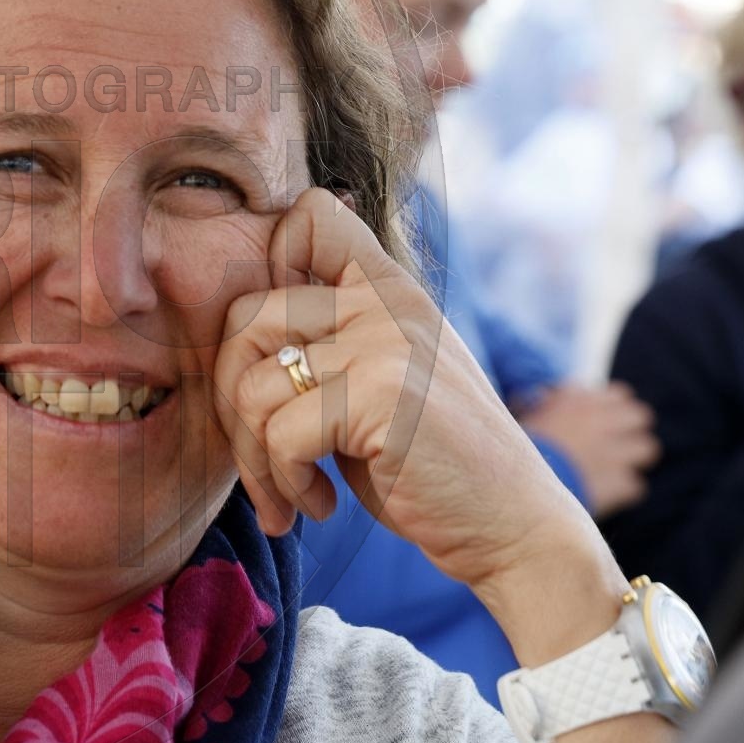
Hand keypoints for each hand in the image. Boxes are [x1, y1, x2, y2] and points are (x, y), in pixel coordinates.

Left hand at [213, 188, 597, 596]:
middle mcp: (388, 300)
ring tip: (291, 492)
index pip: (309, 215)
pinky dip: (285, 482)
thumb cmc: (427, 462)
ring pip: (250, 386)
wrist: (511, 527)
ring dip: (256, 460)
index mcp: (388, 287)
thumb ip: (328, 339)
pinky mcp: (382, 394)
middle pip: (244, 317)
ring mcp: (387, 342)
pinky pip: (279, 434)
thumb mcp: (379, 379)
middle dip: (232, 403)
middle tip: (262, 459)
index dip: (267, 274)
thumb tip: (233, 321)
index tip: (280, 353)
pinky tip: (320, 502)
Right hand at [516, 383, 657, 517]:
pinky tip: (604, 492)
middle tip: (614, 443)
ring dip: (632, 457)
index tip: (602, 420)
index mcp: (578, 400)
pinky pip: (633, 485)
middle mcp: (599, 420)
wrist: (510, 481)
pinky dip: (620, 489)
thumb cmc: (509, 447)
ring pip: (647, 448)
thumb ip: (548, 404)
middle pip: (640, 416)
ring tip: (613, 467)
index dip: (612, 409)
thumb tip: (550, 397)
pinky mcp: (617, 483)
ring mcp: (612, 452)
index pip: (619, 395)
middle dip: (630, 429)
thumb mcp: (525, 414)